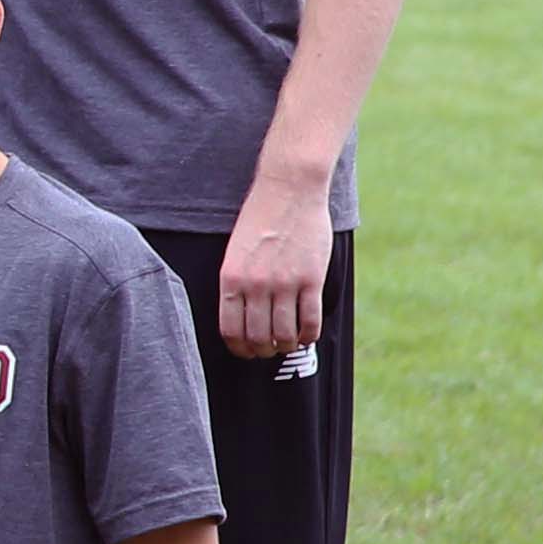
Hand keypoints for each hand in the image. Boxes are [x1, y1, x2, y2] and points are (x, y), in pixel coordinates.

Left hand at [216, 166, 334, 359]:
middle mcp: (255, 285)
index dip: (239, 348)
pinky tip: (307, 334)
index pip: (230, 330)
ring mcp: (285, 283)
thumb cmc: (258, 220)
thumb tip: (240, 318)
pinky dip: (309, 335)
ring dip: (286, 345)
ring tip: (288, 343)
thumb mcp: (234, 253)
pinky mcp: (312, 279)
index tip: (245, 352)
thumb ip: (236, 284)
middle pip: (257, 337)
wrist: (288, 191)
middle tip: (268, 350)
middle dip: (262, 351)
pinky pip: (311, 321)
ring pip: (284, 334)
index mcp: (230, 279)